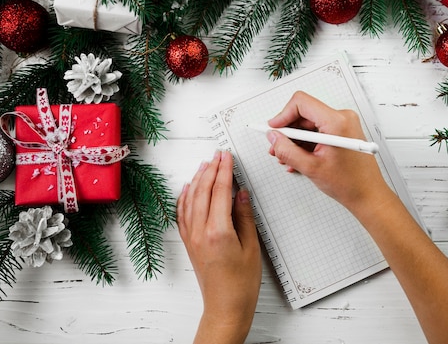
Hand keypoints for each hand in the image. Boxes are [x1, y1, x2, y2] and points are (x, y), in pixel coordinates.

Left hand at [177, 150, 260, 343]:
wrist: (225, 307)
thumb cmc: (241, 283)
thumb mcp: (251, 247)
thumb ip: (244, 217)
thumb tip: (241, 194)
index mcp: (218, 231)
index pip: (220, 191)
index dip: (224, 170)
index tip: (227, 156)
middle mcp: (200, 231)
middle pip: (203, 191)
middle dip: (211, 169)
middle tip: (218, 155)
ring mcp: (191, 237)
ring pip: (190, 199)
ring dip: (197, 179)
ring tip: (205, 165)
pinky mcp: (188, 243)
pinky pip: (182, 214)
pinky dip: (184, 197)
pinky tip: (187, 189)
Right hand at [267, 91, 393, 212]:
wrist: (368, 195)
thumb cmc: (350, 183)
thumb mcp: (311, 167)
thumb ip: (287, 150)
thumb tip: (273, 138)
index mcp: (336, 122)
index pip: (301, 103)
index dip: (283, 115)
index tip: (274, 129)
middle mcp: (342, 117)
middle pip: (304, 113)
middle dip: (288, 131)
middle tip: (276, 147)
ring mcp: (344, 124)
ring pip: (310, 124)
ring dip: (295, 140)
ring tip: (286, 157)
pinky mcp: (343, 131)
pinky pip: (318, 130)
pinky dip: (306, 143)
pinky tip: (298, 158)